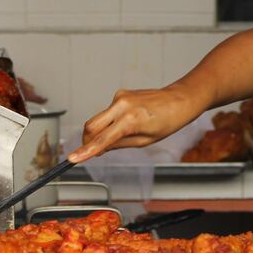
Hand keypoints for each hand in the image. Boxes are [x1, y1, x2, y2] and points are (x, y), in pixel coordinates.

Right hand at [68, 86, 196, 162]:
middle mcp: (122, 105)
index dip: (85, 151)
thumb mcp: (144, 141)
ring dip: (100, 131)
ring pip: (98, 119)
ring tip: (122, 136)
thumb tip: (97, 149)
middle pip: (91, 126)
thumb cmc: (168, 121)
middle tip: (91, 151)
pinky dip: (109, 122)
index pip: (102, 139)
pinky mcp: (120, 94)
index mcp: (131, 120)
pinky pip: (107, 112)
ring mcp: (120, 97)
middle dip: (87, 140)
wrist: (179, 100)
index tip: (72, 159)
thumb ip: (118, 144)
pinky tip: (125, 124)